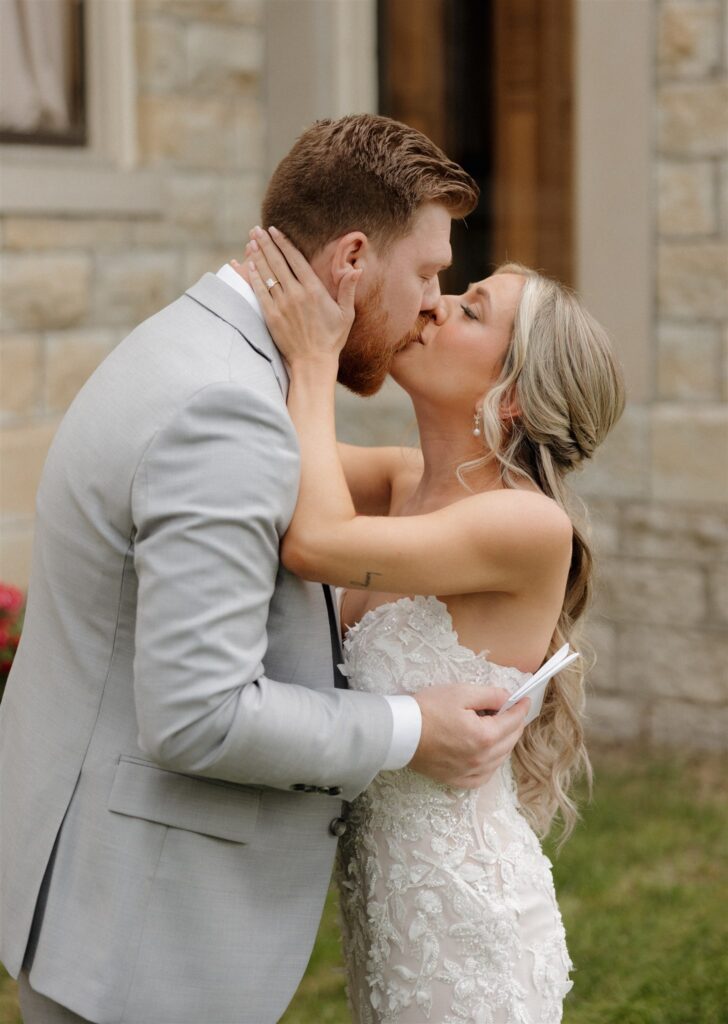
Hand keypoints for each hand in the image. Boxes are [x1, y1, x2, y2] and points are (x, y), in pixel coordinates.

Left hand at [236, 226, 360, 367]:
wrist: (313, 362)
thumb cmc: (332, 339)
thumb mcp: (346, 314)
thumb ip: (348, 289)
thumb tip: (357, 269)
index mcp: (314, 290)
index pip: (295, 259)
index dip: (284, 243)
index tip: (275, 230)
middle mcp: (296, 294)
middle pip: (277, 262)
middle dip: (266, 244)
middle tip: (257, 230)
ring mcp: (281, 305)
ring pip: (266, 274)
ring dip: (258, 255)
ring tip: (251, 241)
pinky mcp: (271, 316)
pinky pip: (260, 291)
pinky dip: (254, 276)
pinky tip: (248, 264)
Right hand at [409, 684, 528, 788]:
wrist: (399, 733)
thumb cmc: (427, 709)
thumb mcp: (460, 693)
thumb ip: (490, 695)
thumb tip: (508, 698)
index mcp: (485, 736)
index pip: (513, 721)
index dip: (521, 707)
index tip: (524, 699)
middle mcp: (481, 759)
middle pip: (510, 741)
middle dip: (514, 723)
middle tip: (510, 710)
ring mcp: (470, 772)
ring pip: (500, 759)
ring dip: (504, 743)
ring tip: (497, 728)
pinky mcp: (457, 780)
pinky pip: (484, 776)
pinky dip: (491, 764)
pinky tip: (486, 753)